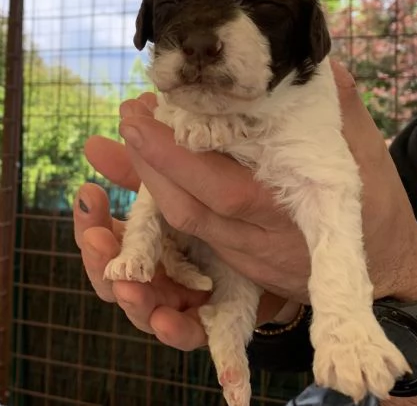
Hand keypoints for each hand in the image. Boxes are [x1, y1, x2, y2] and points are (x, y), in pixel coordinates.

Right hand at [74, 176, 285, 349]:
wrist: (270, 242)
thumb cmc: (213, 211)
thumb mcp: (178, 187)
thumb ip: (139, 171)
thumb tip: (95, 141)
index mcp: (139, 241)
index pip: (102, 236)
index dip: (89, 219)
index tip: (88, 192)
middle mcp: (152, 274)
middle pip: (113, 277)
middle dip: (100, 260)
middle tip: (95, 240)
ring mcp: (178, 299)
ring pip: (144, 308)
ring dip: (131, 299)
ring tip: (126, 286)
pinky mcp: (210, 320)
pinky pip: (191, 331)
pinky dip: (175, 330)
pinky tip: (165, 322)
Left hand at [113, 61, 416, 303]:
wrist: (383, 268)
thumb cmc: (377, 211)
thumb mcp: (367, 156)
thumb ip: (341, 109)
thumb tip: (317, 64)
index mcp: (291, 214)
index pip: (223, 190)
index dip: (176, 158)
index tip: (144, 115)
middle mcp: (257, 239)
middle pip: (188, 206)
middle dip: (148, 160)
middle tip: (129, 113)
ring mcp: (243, 251)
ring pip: (182, 220)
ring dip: (150, 177)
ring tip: (134, 131)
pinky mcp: (237, 254)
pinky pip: (191, 227)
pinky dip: (167, 193)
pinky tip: (154, 162)